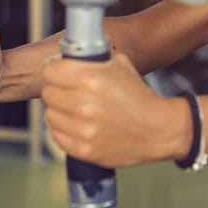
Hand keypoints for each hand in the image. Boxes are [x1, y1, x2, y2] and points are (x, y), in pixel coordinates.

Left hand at [40, 53, 186, 167]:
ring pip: (50, 115)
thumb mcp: (120, 66)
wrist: (159, 130)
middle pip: (48, 93)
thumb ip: (91, 59)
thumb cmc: (139, 97)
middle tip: (69, 92)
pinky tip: (79, 126)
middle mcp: (85, 104)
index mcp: (92, 79)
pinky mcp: (84, 149)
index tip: (60, 74)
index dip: (55, 71)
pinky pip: (57, 136)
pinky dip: (65, 131)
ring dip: (60, 112)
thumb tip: (63, 57)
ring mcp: (83, 129)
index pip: (50, 71)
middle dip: (57, 90)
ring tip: (76, 111)